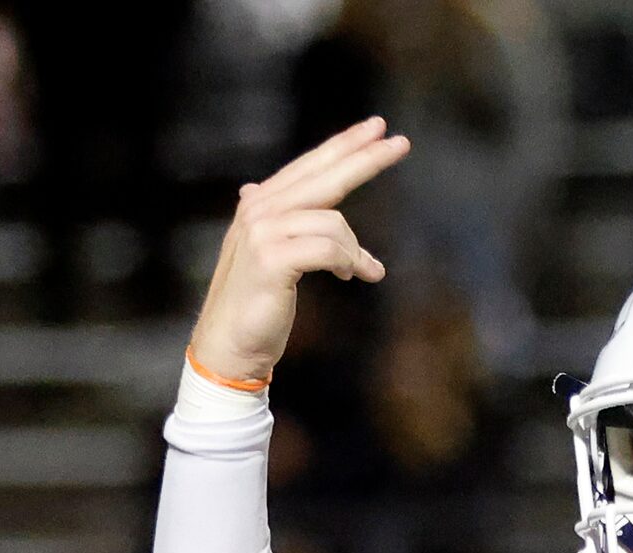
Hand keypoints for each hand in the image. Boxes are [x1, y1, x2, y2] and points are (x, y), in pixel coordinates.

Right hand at [188, 119, 408, 385]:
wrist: (231, 343)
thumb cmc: (257, 303)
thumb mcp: (271, 255)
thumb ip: (274, 222)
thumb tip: (252, 189)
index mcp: (262, 203)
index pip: (311, 166)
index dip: (344, 146)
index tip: (379, 128)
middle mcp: (259, 208)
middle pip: (324, 177)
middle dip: (365, 159)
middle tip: (401, 143)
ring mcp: (262, 230)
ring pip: (334, 222)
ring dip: (355, 251)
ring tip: (361, 271)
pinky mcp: (271, 257)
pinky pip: (329, 249)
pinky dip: (347, 263)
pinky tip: (349, 276)